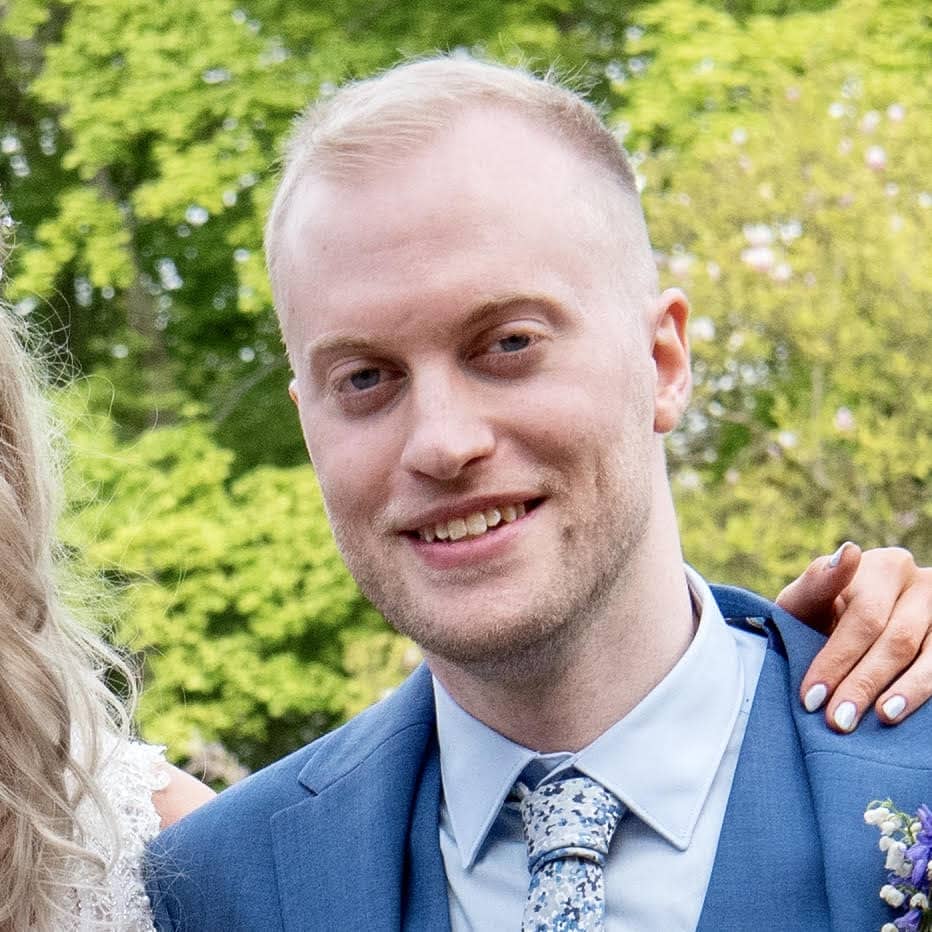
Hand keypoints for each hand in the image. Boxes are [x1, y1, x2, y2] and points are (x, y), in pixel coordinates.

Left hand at [776, 543, 931, 732]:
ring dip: (904, 693)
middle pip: (895, 640)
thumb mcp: (806, 599)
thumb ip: (819, 582)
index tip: (811, 697)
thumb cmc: (818, 615)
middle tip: (836, 721)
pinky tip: (905, 715)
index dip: (837, 660)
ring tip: (880, 719)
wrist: (841, 629)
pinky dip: (925, 694)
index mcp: (883, 568)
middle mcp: (921, 585)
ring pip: (929, 657)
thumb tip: (848, 552)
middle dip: (862, 684)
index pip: (864, 617)